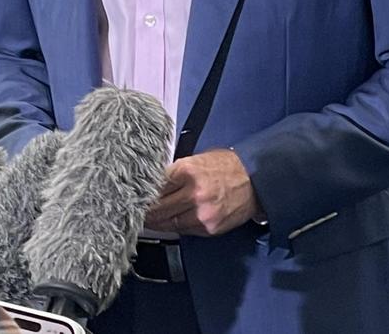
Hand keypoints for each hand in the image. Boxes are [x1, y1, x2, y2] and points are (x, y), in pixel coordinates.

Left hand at [145, 148, 263, 236]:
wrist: (254, 180)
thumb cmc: (227, 166)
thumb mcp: (198, 159)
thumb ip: (176, 171)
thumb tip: (154, 182)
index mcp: (187, 170)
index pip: (154, 186)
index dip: (142, 193)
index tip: (134, 197)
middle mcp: (193, 193)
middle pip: (157, 208)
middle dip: (145, 211)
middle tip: (135, 211)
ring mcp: (201, 213)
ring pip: (168, 223)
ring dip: (156, 222)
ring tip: (148, 219)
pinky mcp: (208, 227)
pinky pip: (184, 230)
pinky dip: (175, 226)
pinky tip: (169, 222)